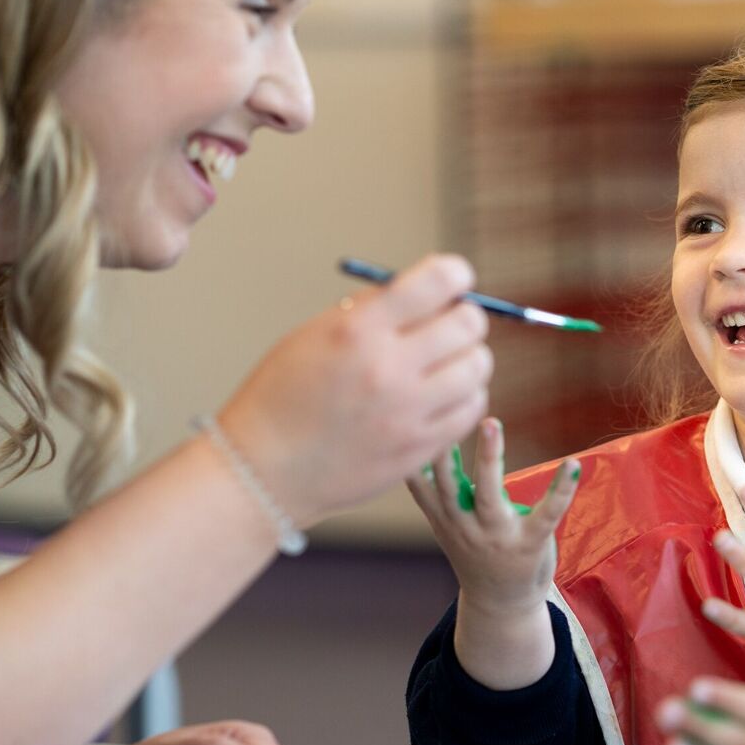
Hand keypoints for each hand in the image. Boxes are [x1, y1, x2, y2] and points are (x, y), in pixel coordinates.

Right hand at [217, 254, 492, 525]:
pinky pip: (472, 408)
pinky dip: (465, 395)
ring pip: (478, 366)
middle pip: (469, 323)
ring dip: (468, 357)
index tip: (453, 280)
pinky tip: (443, 395)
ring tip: (444, 363)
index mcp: (357, 330)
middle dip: (464, 317)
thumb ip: (372, 311)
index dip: (455, 274)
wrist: (265, 470)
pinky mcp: (419, 447)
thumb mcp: (314, 335)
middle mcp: (387, 368)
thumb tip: (428, 292)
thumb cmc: (284, 396)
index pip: (438, 281)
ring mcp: (407, 412)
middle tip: (449, 325)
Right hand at [406, 416, 578, 618]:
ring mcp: (496, 536)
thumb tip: (422, 444)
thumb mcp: (447, 525)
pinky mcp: (529, 543)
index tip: (408, 420)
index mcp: (444, 517)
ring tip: (490, 422)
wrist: (500, 606)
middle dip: (445, 450)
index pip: (420, 483)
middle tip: (447, 414)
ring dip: (488, 457)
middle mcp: (464, 525)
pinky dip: (561, 489)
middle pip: (448, 483)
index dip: (414, 453)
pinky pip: (547, 514)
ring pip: (488, 494)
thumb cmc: (476, 554)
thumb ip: (435, 492)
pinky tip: (573, 464)